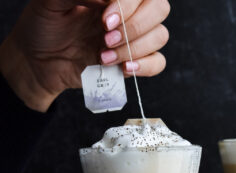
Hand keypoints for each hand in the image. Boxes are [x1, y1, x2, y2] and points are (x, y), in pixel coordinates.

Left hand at [0, 0, 169, 111]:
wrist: (40, 62)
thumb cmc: (44, 27)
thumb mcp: (52, 2)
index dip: (128, 6)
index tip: (103, 19)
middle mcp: (127, 14)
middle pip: (159, 9)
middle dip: (135, 26)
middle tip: (106, 38)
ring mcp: (132, 39)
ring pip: (160, 36)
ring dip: (134, 48)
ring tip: (104, 56)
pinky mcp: (133, 63)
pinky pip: (158, 63)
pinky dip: (146, 66)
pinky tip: (125, 68)